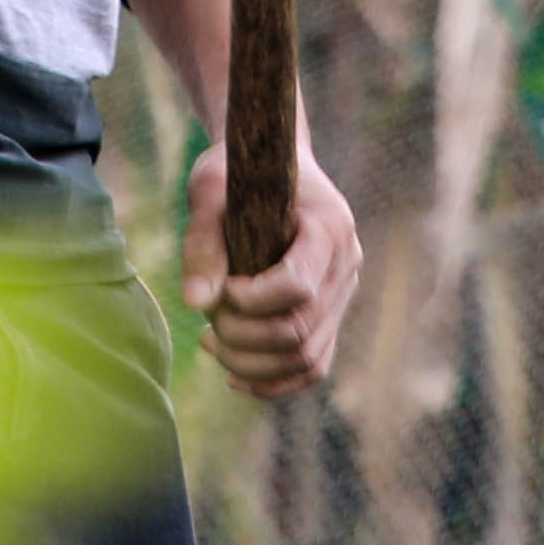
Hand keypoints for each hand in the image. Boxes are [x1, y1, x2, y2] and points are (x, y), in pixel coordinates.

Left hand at [181, 135, 362, 399]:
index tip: (222, 288)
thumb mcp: (211, 191)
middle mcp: (346, 264)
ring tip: (210, 344)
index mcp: (328, 226)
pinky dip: (274, 382)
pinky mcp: (332, 315)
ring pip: (307, 358)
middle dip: (243, 339)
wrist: (273, 162)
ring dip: (253, 366)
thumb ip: (203, 243)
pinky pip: (312, 366)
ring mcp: (344, 293)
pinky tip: (233, 375)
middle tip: (207, 326)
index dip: (251, 300)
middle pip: (299, 330)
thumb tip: (196, 304)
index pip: (297, 286)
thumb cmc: (240, 171)